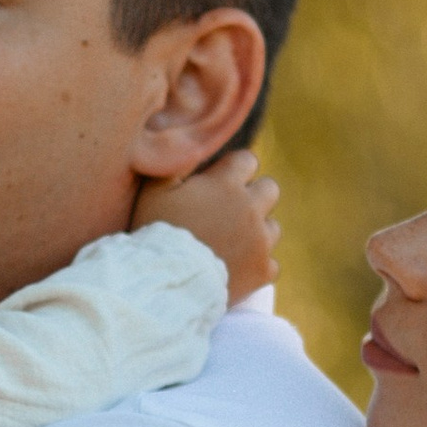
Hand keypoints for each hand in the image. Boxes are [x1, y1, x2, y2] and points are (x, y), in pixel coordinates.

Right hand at [134, 149, 278, 306]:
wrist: (166, 282)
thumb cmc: (156, 232)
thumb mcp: (154, 190)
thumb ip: (176, 163)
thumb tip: (189, 145)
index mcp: (227, 183)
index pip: (248, 159)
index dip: (233, 169)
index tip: (219, 181)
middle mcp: (251, 208)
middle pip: (270, 189)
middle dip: (254, 196)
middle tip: (228, 212)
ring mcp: (261, 241)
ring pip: (273, 227)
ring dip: (257, 232)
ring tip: (230, 244)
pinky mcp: (263, 270)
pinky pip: (271, 263)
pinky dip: (257, 266)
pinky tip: (236, 269)